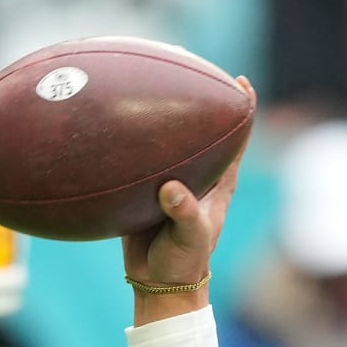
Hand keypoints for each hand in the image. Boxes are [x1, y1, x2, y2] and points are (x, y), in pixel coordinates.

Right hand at [122, 75, 255, 288]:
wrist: (157, 283)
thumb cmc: (184, 262)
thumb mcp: (190, 238)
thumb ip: (185, 213)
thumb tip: (171, 189)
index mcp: (217, 182)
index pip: (237, 139)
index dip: (242, 109)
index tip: (240, 82)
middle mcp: (195, 174)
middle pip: (201, 128)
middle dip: (197, 97)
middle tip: (187, 63)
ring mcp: (169, 179)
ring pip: (166, 139)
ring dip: (158, 113)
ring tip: (145, 79)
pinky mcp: (142, 188)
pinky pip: (134, 158)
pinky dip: (124, 141)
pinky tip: (105, 121)